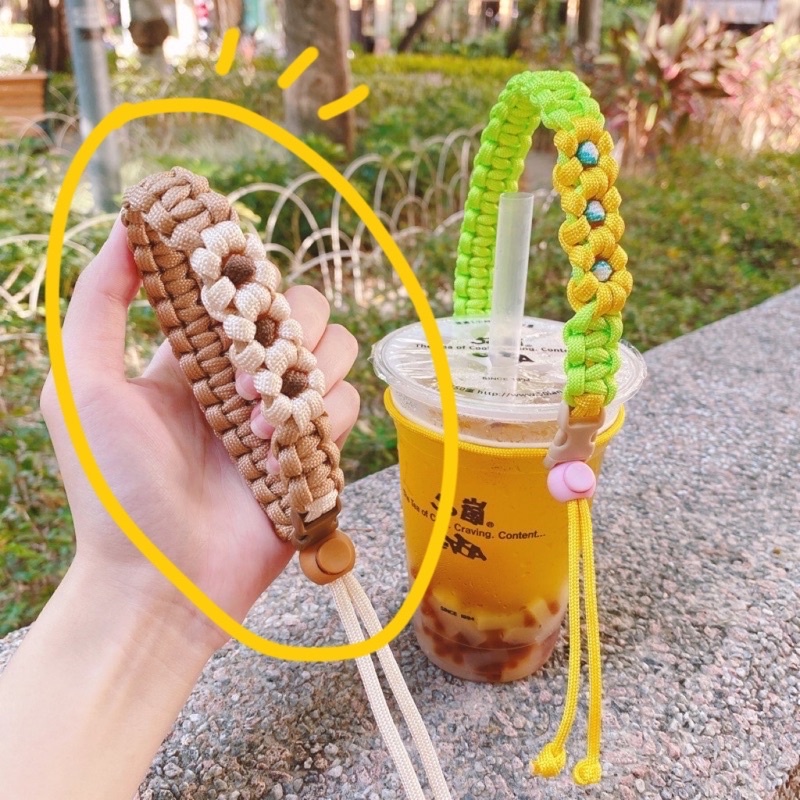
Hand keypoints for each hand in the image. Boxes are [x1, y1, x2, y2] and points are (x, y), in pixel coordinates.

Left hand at [41, 217, 359, 650]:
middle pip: (305, 314)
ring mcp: (283, 417)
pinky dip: (323, 421)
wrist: (161, 583)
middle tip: (251, 370)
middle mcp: (245, 380)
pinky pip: (346, 409)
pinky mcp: (314, 455)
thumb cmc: (114, 489)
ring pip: (336, 355)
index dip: (250, 279)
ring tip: (260, 422)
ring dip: (308, 375)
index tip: (240, 286)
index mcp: (195, 357)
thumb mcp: (82, 387)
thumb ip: (100, 303)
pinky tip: (281, 451)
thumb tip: (130, 226)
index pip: (244, 289)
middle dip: (292, 327)